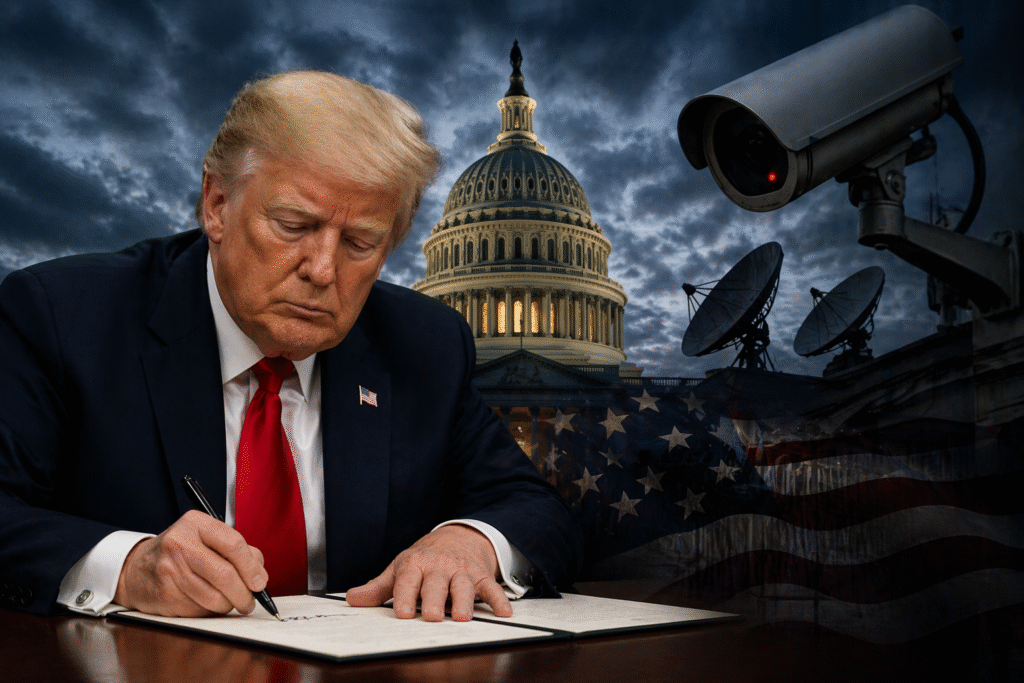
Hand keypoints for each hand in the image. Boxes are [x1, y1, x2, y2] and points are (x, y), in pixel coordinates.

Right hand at [114, 510, 267, 616]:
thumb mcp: (205, 537)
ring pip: (214, 597)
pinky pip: (200, 610)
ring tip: (231, 602)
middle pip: (225, 574)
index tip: (260, 582)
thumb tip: (259, 574)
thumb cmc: (180, 552)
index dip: (251, 567)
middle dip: (244, 593)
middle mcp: (179, 544)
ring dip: (229, 605)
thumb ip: (235, 549)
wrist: (136, 568)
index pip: (233, 544)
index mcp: (195, 523)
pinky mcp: (165, 595)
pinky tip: (209, 604)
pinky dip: (211, 611)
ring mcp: (169, 571)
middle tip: (250, 601)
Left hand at [345, 524, 511, 621]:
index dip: (405, 596)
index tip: (404, 613)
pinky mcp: (480, 576)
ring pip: (463, 586)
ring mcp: (461, 571)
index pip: (408, 580)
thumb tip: (351, 599)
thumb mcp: (400, 568)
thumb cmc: (424, 560)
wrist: (458, 536)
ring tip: (463, 617)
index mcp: (414, 565)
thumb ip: (378, 587)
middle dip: (435, 599)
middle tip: (434, 616)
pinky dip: (499, 599)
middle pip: (436, 584)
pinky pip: (491, 588)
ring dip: (464, 601)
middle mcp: (438, 567)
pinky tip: (504, 612)